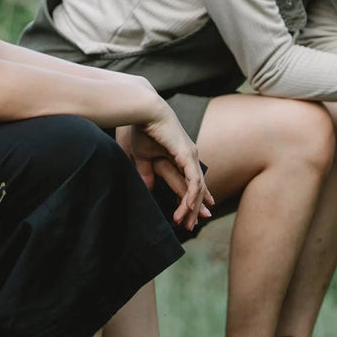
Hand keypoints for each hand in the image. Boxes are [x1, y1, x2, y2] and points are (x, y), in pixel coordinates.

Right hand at [116, 106, 212, 231]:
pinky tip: (187, 208)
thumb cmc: (140, 128)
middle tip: (193, 225)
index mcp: (179, 154)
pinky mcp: (187, 155)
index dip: (192, 197)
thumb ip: (146, 172)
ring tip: (187, 223)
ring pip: (197, 187)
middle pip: (196, 186)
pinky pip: (193, 182)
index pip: (189, 180)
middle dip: (196, 207)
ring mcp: (190, 155)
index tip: (190, 214)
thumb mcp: (142, 155)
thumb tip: (148, 188)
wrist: (143, 110)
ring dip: (192, 207)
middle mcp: (188, 156)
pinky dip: (191, 196)